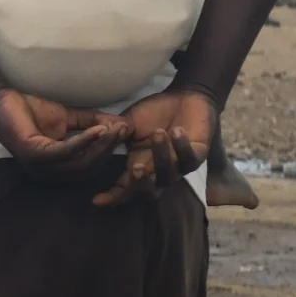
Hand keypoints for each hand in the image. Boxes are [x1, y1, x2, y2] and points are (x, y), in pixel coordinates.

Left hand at [0, 88, 124, 178]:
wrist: (1, 98)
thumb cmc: (30, 110)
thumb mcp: (67, 118)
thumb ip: (90, 123)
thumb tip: (118, 124)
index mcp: (56, 169)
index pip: (89, 167)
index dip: (109, 152)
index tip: (125, 132)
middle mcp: (48, 174)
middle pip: (88, 168)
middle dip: (108, 149)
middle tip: (124, 129)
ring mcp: (39, 167)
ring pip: (79, 163)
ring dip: (100, 146)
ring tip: (114, 128)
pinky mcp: (33, 155)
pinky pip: (64, 152)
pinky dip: (84, 141)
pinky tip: (98, 129)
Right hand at [95, 88, 216, 206]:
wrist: (183, 96)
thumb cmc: (154, 111)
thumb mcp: (129, 122)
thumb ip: (116, 134)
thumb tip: (100, 140)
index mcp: (139, 164)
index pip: (126, 188)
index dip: (113, 196)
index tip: (97, 200)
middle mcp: (158, 171)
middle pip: (149, 191)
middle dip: (141, 183)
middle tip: (135, 168)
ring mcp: (179, 165)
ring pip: (169, 174)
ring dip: (162, 155)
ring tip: (158, 133)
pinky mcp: (197, 154)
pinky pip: (190, 158)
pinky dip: (182, 146)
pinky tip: (176, 131)